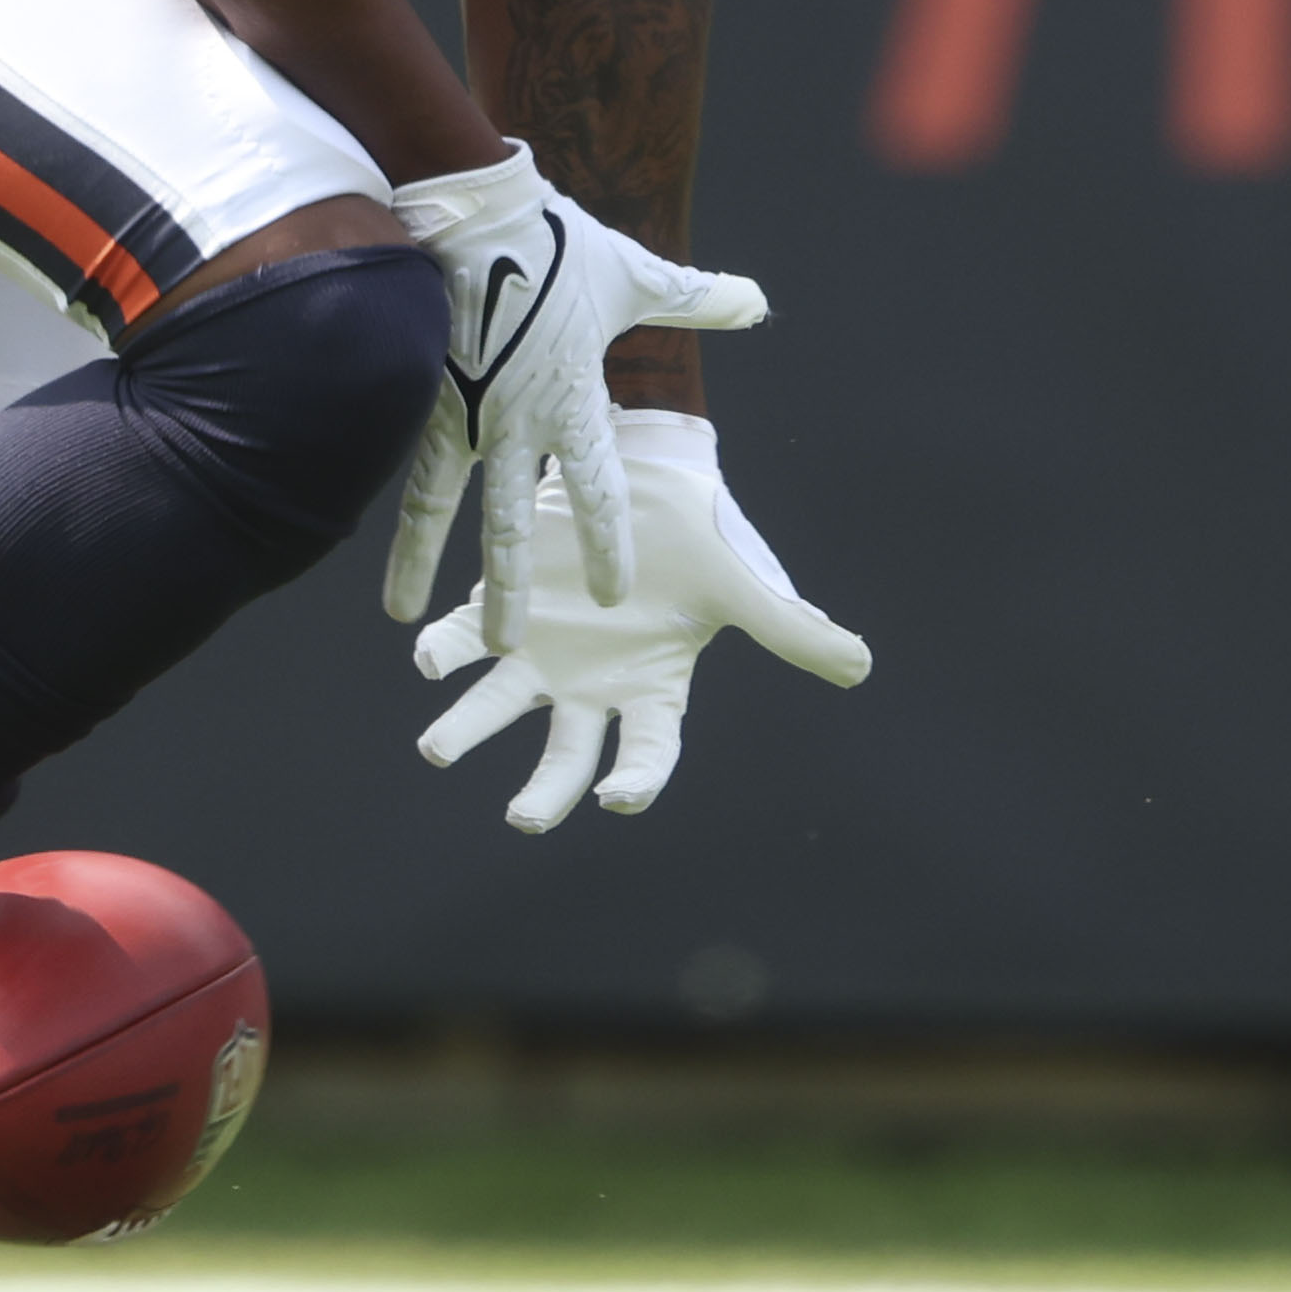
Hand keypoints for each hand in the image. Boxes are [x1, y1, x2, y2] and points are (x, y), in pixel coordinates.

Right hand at [378, 142, 766, 642]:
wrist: (475, 206)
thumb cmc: (559, 241)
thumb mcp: (633, 274)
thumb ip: (693, 299)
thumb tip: (756, 300)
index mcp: (573, 398)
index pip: (596, 489)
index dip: (605, 543)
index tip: (612, 593)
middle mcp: (515, 419)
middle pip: (511, 524)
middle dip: (509, 589)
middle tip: (510, 646)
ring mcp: (460, 409)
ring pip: (442, 508)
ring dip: (426, 566)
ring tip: (409, 622)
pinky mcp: (417, 391)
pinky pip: (403, 462)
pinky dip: (390, 508)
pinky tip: (373, 546)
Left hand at [409, 412, 869, 829]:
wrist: (646, 475)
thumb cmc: (699, 540)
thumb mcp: (743, 585)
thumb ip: (793, 630)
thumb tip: (861, 665)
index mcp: (650, 689)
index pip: (645, 753)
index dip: (633, 781)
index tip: (614, 797)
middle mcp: (589, 687)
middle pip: (564, 757)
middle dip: (542, 793)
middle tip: (521, 816)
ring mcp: (540, 652)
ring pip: (497, 708)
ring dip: (464, 729)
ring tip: (438, 747)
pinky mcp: (502, 609)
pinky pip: (464, 640)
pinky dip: (444, 650)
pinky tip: (429, 656)